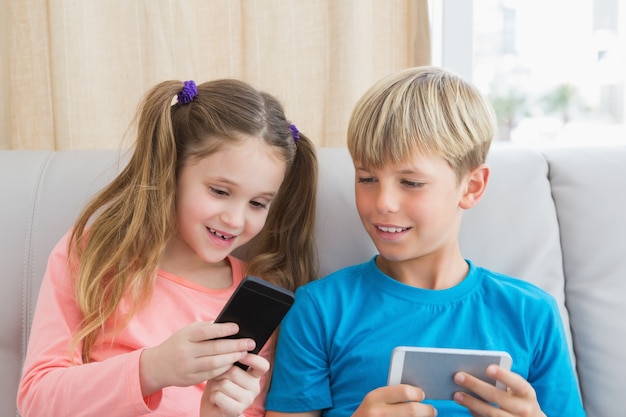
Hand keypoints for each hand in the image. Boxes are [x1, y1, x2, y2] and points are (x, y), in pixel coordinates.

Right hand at [139, 321, 254, 395]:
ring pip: (214, 363)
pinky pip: (211, 374)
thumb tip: (230, 324)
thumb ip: (206, 328)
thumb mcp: (187, 332)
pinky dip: (224, 368)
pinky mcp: (190, 379)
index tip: (237, 327)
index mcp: (185, 336)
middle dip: (235, 345)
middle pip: (214, 349)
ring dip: (232, 358)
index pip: (206, 331)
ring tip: (244, 353)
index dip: (223, 329)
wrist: (157, 366)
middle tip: (249, 343)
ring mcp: (187, 367)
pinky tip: (232, 363)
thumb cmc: (179, 344)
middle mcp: (185, 352)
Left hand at [200, 353, 269, 416]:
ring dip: (214, 386)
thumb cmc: (219, 385)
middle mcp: (255, 387)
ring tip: (217, 391)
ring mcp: (248, 400)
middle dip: (219, 374)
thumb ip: (230, 361)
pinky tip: (216, 400)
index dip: (252, 358)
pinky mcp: (237, 410)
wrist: (212, 409)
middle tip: (218, 380)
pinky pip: (219, 396)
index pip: (262, 365)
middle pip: (234, 371)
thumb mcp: (225, 370)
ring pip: (224, 384)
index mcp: (254, 375)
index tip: (241, 355)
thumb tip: (231, 348)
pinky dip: (212, 397)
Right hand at [351, 385, 436, 416]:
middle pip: (412, 410)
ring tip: (426, 416)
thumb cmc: (369, 414)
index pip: (405, 391)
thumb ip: (392, 395)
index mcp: (374, 397)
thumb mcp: (374, 400)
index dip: (417, 393)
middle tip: (431, 410)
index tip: (422, 395)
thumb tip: (419, 393)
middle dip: (426, 410)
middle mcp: (377, 412)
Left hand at [453, 365, 546, 416]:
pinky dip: (476, 414)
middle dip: (476, 386)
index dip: (503, 376)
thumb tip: (475, 375)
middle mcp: (524, 409)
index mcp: (527, 393)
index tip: (488, 368)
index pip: (517, 383)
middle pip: (498, 397)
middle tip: (457, 376)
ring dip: (472, 403)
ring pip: (491, 413)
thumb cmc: (519, 400)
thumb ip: (503, 383)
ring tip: (456, 394)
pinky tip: (466, 406)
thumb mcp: (518, 391)